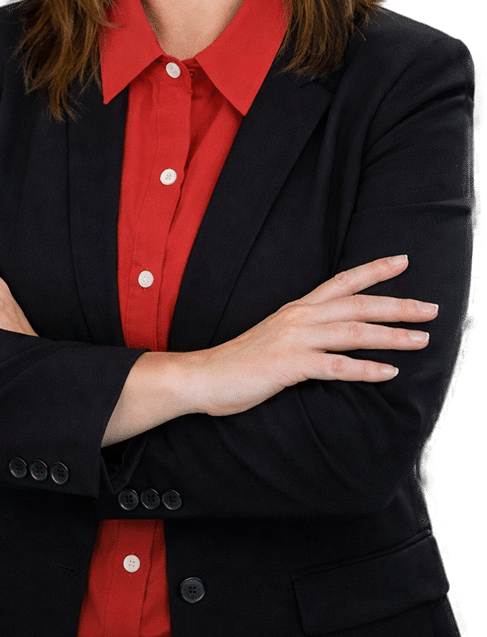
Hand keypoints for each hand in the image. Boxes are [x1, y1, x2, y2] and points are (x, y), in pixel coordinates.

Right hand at [191, 254, 435, 416]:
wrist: (205, 376)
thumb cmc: (242, 361)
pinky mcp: (289, 365)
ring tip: (421, 340)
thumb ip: (307, 333)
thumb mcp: (278, 337)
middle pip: (358, 305)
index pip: (342, 282)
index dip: (374, 270)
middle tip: (431, 309)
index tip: (403, 260)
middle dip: (398, 305)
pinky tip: (389, 373)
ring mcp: (294, 339)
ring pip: (353, 332)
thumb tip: (337, 338)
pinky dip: (365, 369)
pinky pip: (336, 367)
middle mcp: (299, 317)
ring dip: (391, 336)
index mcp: (297, 309)